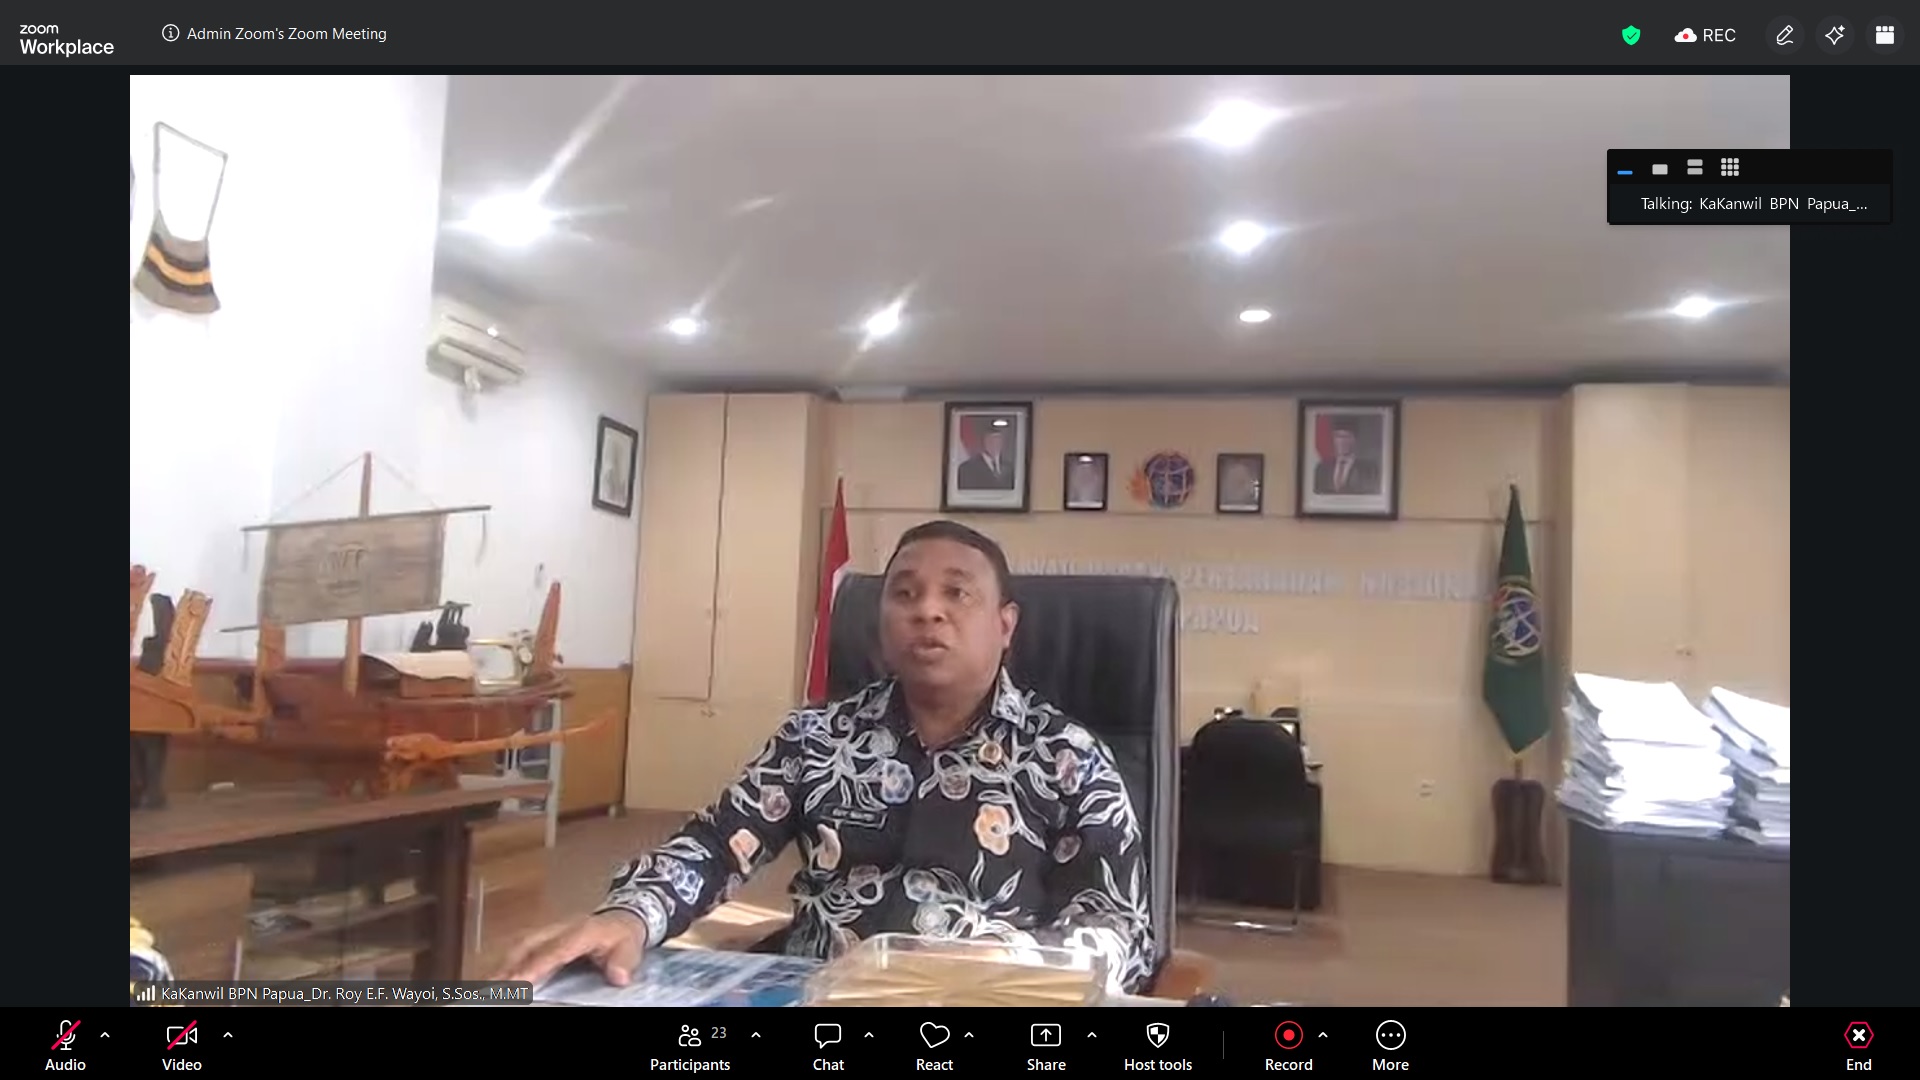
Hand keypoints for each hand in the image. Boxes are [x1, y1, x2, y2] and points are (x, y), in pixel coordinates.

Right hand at [493, 909, 648, 986]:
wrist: (620, 918)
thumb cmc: (622, 937)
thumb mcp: (631, 947)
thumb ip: (624, 962)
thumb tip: (618, 976)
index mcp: (582, 931)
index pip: (555, 950)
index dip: (536, 965)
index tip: (518, 981)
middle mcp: (561, 928)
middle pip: (529, 943)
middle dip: (509, 965)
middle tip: (493, 986)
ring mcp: (550, 930)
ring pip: (520, 944)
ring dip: (502, 963)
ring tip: (487, 984)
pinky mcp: (543, 936)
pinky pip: (521, 946)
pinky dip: (506, 961)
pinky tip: (495, 976)